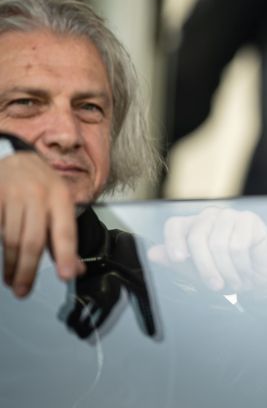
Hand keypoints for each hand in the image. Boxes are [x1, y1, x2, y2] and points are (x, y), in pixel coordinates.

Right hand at [0, 152, 83, 296]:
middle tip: (23, 290)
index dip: (66, 255)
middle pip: (33, 240)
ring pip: (11, 239)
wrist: (15, 158)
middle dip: (28, 270)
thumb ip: (65, 238)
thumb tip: (77, 269)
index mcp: (61, 198)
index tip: (66, 275)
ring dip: (11, 265)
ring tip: (12, 280)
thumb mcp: (60, 205)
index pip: (65, 231)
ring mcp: (14, 194)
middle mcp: (39, 195)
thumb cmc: (41, 186)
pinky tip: (3, 259)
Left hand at [148, 207, 266, 294]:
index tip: (178, 259)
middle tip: (215, 286)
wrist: (258, 278)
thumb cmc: (226, 273)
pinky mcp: (249, 219)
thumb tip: (152, 253)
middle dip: (205, 268)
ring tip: (234, 281)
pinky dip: (242, 265)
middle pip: (197, 237)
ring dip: (227, 270)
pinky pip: (239, 245)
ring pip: (219, 243)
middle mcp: (209, 217)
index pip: (175, 225)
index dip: (173, 240)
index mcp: (192, 227)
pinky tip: (246, 271)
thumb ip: (177, 263)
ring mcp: (229, 215)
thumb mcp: (198, 273)